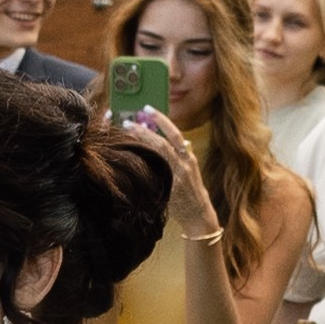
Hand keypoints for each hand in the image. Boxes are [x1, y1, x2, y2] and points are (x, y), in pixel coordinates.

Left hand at [122, 107, 219, 239]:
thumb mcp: (190, 169)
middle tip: (128, 122)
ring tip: (126, 136)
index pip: (174, 133)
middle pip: (163, 142)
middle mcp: (184, 164)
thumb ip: (181, 156)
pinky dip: (141, 163)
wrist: (198, 215)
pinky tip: (129, 158)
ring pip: (157, 155)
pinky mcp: (169, 189)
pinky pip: (153, 173)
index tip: (147, 108)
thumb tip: (173, 140)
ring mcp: (176, 177)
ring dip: (141, 144)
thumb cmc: (191, 191)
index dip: (161, 120)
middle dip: (145, 130)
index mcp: (188, 157)